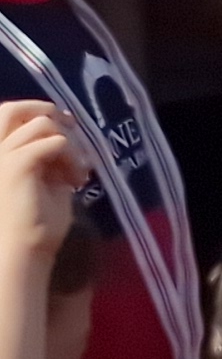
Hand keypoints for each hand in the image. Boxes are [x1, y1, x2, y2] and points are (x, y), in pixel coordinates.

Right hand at [0, 100, 87, 256]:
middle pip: (13, 109)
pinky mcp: (18, 165)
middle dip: (47, 111)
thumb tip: (65, 126)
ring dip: (70, 144)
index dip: (39, 112)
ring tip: (78, 173)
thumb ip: (47, 152)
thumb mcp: (43, 178)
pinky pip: (56, 143)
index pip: (9, 116)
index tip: (68, 126)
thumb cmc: (34, 222)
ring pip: (44, 125)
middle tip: (74, 129)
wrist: (24, 250)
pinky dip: (73, 158)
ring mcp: (1, 156)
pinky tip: (77, 181)